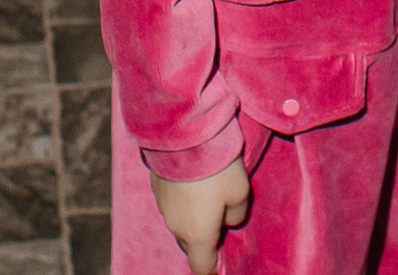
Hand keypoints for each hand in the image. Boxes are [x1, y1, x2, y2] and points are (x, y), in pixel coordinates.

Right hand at [150, 158, 251, 274]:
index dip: (212, 269)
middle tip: (219, 222)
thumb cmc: (217, 167)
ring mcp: (163, 207)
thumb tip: (229, 221)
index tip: (220, 266)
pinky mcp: (156, 188)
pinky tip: (194, 183)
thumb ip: (237, 214)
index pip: (202, 266)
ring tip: (208, 197)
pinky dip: (183, 201)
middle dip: (204, 241)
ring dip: (193, 218)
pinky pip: (172, 204)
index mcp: (198, 234)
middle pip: (190, 245)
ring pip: (180, 223)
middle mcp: (176, 226)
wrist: (184, 135)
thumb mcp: (241, 192)